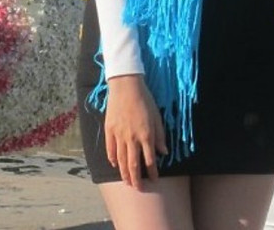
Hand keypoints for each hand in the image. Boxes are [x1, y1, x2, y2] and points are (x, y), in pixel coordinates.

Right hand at [104, 74, 167, 188]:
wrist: (126, 85)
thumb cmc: (144, 99)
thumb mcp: (157, 116)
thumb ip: (160, 136)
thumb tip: (164, 152)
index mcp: (146, 135)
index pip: (150, 160)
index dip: (152, 172)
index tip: (154, 179)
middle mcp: (132, 138)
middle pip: (133, 165)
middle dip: (136, 179)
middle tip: (138, 188)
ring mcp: (119, 135)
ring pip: (121, 160)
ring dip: (124, 173)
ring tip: (127, 182)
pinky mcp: (109, 130)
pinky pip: (110, 149)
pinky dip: (112, 159)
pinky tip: (115, 164)